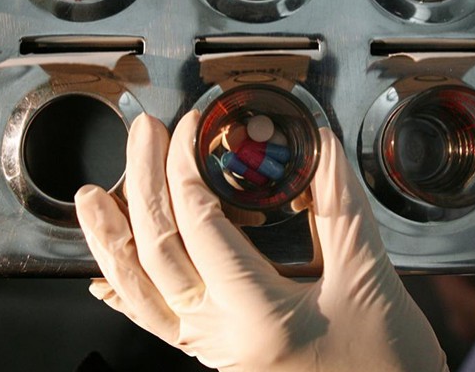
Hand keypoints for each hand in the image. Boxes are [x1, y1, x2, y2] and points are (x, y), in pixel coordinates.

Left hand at [75, 112, 446, 371]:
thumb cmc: (384, 360)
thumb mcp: (368, 277)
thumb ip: (339, 204)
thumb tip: (317, 141)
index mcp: (259, 315)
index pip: (200, 225)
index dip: (187, 166)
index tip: (192, 126)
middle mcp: (220, 336)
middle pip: (158, 249)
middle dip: (144, 182)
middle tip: (142, 132)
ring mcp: (209, 350)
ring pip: (139, 291)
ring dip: (110, 240)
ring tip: (90, 198)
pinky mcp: (212, 355)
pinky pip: (153, 324)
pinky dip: (124, 296)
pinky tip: (102, 280)